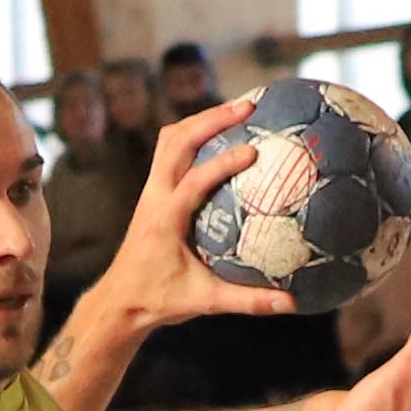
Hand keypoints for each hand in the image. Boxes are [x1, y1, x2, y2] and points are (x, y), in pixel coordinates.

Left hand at [86, 95, 300, 328]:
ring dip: (201, 120)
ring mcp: (151, 190)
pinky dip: (194, 135)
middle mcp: (155, 196)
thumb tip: (289, 304)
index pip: (194, 180)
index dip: (222, 163)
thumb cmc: (159, 301)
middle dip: (212, 118)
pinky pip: (171, 151)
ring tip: (236, 110)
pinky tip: (221, 135)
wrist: (121, 301)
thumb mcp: (205, 302)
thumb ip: (247, 301)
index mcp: (165, 219)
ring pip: (171, 139)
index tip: (253, 150)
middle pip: (177, 140)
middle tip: (248, 107)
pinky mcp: (153, 192)